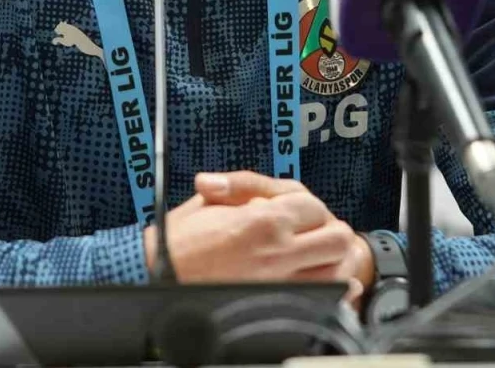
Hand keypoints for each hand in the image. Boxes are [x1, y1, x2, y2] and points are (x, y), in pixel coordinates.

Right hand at [143, 171, 374, 303]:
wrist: (157, 276)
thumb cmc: (179, 239)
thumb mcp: (211, 196)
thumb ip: (246, 187)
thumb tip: (268, 194)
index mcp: (264, 220)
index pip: (314, 206)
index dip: (303, 205)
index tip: (289, 210)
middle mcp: (279, 253)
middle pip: (337, 238)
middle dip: (326, 230)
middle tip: (308, 231)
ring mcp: (281, 284)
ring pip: (338, 271)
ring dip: (331, 260)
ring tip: (314, 256)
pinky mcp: (276, 307)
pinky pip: (323, 301)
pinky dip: (330, 292)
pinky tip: (321, 284)